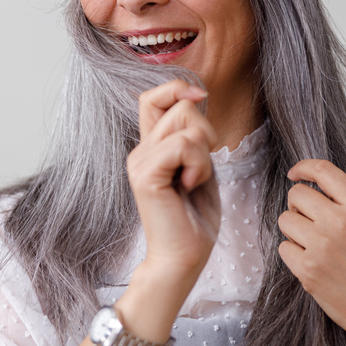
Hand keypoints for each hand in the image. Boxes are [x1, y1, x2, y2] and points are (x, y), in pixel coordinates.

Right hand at [126, 80, 220, 287]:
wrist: (184, 257)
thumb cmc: (194, 217)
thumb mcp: (199, 166)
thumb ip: (193, 137)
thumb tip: (195, 98)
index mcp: (151, 148)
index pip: (152, 97)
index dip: (177, 88)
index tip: (201, 97)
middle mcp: (140, 151)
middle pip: (180, 106)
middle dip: (206, 131)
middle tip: (201, 167)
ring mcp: (140, 162)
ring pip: (186, 124)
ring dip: (204, 153)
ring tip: (194, 180)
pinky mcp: (146, 175)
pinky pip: (184, 145)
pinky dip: (199, 164)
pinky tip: (190, 186)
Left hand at [277, 160, 345, 344]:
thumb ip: (344, 203)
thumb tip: (308, 185)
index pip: (323, 170)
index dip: (303, 167)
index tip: (295, 173)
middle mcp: (340, 221)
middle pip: (297, 194)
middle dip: (298, 206)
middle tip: (309, 222)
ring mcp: (321, 245)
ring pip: (285, 220)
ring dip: (293, 231)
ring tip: (313, 245)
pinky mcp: (307, 269)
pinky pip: (283, 247)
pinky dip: (293, 255)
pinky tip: (311, 264)